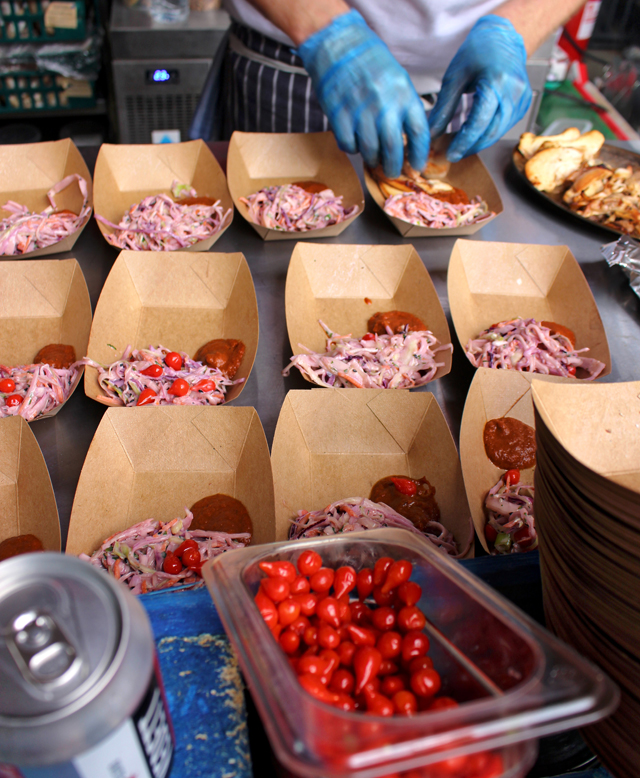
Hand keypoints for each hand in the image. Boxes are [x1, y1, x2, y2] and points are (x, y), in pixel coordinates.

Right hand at [298, 9, 428, 178]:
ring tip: (374, 159)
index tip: (418, 166)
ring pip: (370, 151)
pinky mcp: (339, 116)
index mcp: (404, 95)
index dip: (420, 155)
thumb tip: (411, 138)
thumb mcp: (398, 79)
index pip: (419, 134)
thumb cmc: (371, 61)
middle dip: (395, 167)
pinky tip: (354, 142)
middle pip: (394, 149)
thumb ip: (405, 107)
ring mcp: (361, 112)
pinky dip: (353, 149)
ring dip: (373, 160)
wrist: (338, 45)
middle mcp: (384, 106)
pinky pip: (349, 145)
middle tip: (393, 172)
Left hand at [429, 15, 531, 161]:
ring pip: (498, 133)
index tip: (450, 154)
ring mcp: (522, 100)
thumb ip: (444, 107)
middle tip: (452, 154)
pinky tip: (473, 135)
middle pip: (491, 132)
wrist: (504, 37)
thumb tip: (432, 133)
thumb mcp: (455, 76)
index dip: (464, 142)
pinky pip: (503, 127)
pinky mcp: (522, 106)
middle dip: (470, 147)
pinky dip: (487, 134)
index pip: (479, 123)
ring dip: (478, 143)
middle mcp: (514, 93)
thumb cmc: (479, 51)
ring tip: (460, 146)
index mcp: (497, 83)